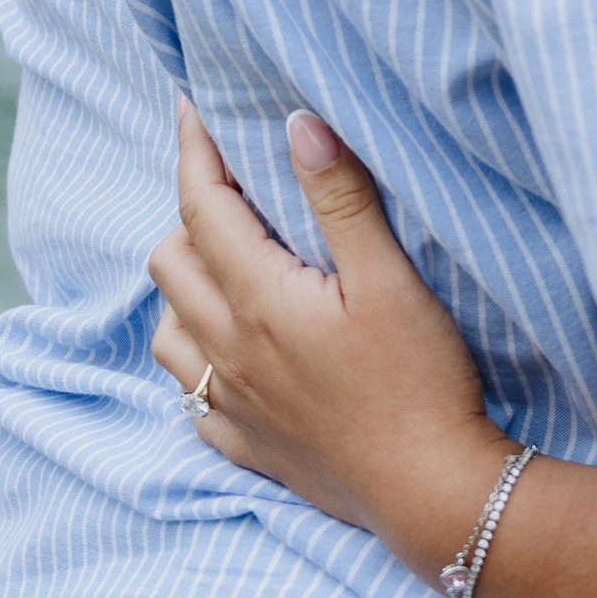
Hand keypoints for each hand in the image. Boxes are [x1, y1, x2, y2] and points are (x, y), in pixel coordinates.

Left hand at [149, 102, 511, 580]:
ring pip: (167, 331)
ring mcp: (232, 404)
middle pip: (170, 262)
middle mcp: (228, 351)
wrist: (429, 489)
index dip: (194, 151)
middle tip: (236, 191)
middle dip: (190, 214)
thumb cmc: (419, 380)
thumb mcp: (390, 278)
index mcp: (259, 301)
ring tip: (230, 266)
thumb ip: (341, 198)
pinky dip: (198, 357)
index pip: (203, 208)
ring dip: (185, 287)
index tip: (190, 108)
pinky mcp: (247, 446)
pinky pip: (191, 396)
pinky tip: (235, 352)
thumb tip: (300, 124)